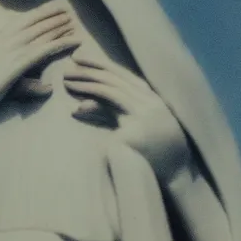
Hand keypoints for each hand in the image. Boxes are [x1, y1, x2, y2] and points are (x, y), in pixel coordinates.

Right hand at [0, 1, 80, 116]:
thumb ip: (10, 78)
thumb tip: (36, 85)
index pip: (18, 24)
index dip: (36, 16)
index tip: (49, 10)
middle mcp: (2, 41)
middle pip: (31, 25)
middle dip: (50, 17)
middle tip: (66, 10)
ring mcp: (9, 52)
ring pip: (39, 35)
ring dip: (57, 27)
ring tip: (72, 22)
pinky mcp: (14, 65)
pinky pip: (42, 51)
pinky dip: (59, 44)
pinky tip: (72, 41)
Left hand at [64, 50, 190, 178]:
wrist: (173, 181)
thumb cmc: (153, 156)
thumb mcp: (133, 129)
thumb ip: (111, 114)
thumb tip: (79, 106)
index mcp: (154, 100)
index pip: (125, 76)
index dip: (102, 65)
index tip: (81, 59)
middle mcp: (151, 103)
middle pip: (116, 80)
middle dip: (90, 70)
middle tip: (69, 67)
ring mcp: (144, 116)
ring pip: (111, 90)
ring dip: (87, 84)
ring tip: (67, 81)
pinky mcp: (134, 130)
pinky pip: (109, 113)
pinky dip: (92, 107)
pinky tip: (76, 109)